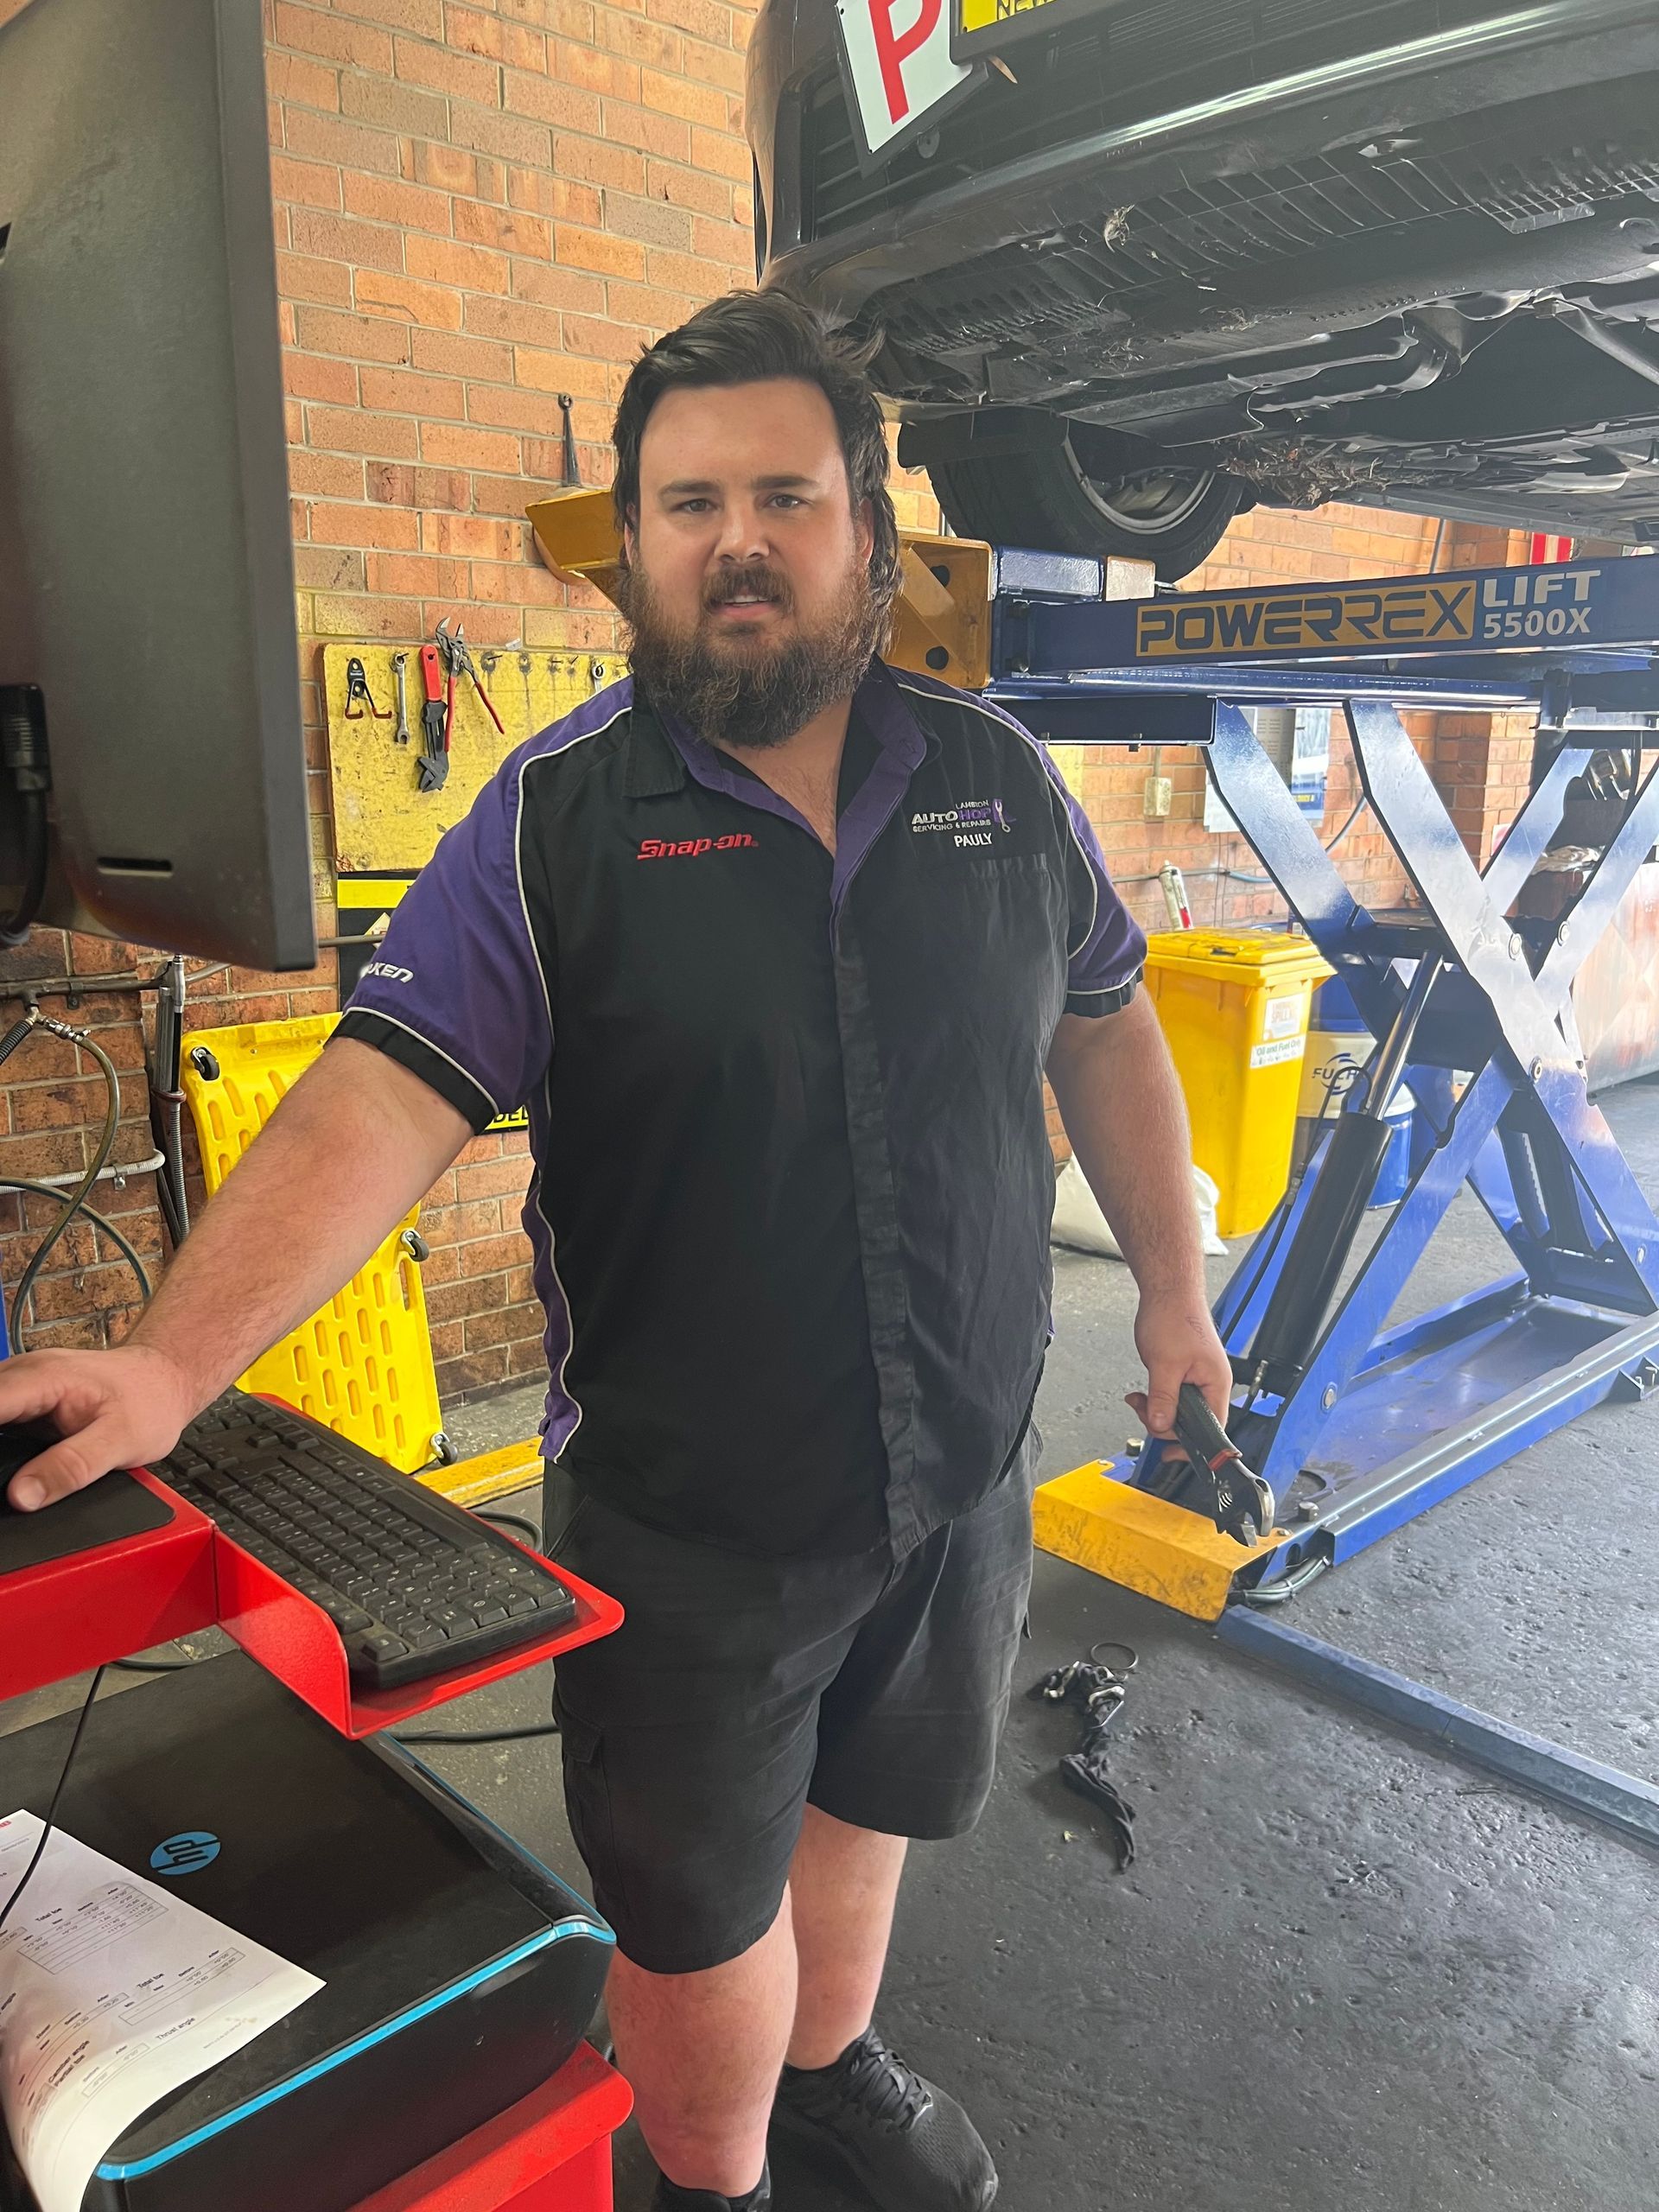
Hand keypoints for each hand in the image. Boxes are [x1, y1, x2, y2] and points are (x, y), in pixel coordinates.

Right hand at [0, 1346, 196, 1510]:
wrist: (165, 1380)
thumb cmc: (149, 1402)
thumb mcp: (121, 1440)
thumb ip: (71, 1467)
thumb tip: (21, 1496)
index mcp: (43, 1378)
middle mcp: (23, 1375)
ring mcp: (20, 1386)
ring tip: (2, 1478)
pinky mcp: (22, 1401)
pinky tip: (3, 1470)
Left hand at [1126, 1290, 1232, 1445]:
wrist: (1168, 1291)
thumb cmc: (1175, 1317)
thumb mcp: (1165, 1364)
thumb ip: (1163, 1399)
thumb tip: (1159, 1426)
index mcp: (1216, 1384)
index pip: (1212, 1430)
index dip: (1191, 1445)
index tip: (1170, 1455)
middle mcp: (1210, 1384)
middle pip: (1191, 1423)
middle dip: (1163, 1422)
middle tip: (1143, 1410)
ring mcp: (1197, 1378)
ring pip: (1177, 1411)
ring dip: (1155, 1409)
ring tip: (1138, 1399)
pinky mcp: (1184, 1373)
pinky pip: (1171, 1397)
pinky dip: (1154, 1398)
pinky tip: (1141, 1394)